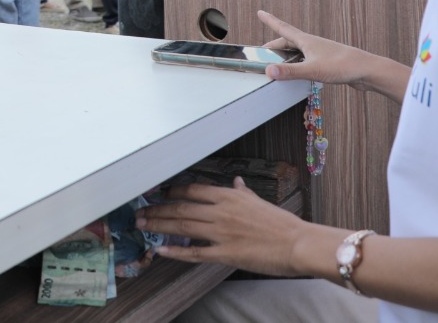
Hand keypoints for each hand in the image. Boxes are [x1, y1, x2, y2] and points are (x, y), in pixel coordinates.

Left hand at [137, 178, 311, 274]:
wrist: (298, 244)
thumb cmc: (282, 224)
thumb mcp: (260, 202)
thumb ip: (244, 193)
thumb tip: (237, 183)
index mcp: (229, 197)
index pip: (193, 190)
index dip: (172, 192)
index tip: (158, 193)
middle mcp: (221, 212)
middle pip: (181, 208)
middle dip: (157, 210)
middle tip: (140, 212)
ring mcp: (221, 233)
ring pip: (182, 227)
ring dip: (159, 226)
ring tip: (142, 225)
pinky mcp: (225, 254)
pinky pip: (194, 252)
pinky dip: (175, 252)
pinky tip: (160, 251)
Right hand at [256, 9, 370, 86]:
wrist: (366, 70)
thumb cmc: (342, 66)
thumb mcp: (312, 70)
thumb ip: (290, 71)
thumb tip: (268, 71)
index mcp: (306, 41)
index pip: (283, 28)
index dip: (270, 21)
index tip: (260, 12)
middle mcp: (312, 44)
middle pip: (288, 41)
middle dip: (275, 46)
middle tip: (264, 51)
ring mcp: (320, 52)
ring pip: (298, 51)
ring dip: (286, 55)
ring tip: (278, 63)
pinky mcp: (327, 62)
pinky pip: (307, 60)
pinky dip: (298, 63)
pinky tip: (299, 72)